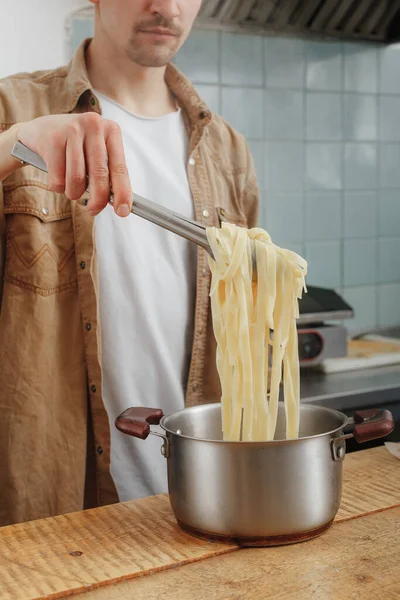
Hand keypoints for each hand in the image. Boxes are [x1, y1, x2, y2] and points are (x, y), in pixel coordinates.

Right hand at [17, 113, 131, 216]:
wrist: (41, 130)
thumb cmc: (76, 147)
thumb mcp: (97, 153)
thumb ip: (109, 174)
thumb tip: (120, 205)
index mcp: (112, 131)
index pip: (120, 168)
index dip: (122, 192)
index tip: (123, 211)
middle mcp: (94, 126)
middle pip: (99, 175)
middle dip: (97, 200)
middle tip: (93, 210)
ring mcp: (72, 130)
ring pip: (77, 179)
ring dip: (74, 193)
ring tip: (72, 188)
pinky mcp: (52, 138)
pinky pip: (58, 178)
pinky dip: (58, 187)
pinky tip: (57, 176)